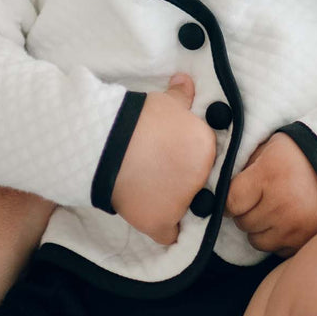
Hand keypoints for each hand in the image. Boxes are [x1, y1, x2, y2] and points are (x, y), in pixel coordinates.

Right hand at [111, 73, 216, 245]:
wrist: (109, 143)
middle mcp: (201, 178)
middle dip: (185, 180)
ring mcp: (182, 203)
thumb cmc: (137, 119)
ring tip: (151, 190)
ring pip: (185, 209)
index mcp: (206, 147)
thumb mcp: (163, 102)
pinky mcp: (161, 223)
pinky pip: (169, 235)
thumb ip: (180, 96)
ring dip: (173, 203)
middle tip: (163, 172)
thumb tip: (185, 80)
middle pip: (199, 185)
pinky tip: (152, 216)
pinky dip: (162, 229)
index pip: (207, 158)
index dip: (191, 158)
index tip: (176, 156)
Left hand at [225, 132, 316, 255]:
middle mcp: (280, 205)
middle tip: (259, 200)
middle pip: (243, 223)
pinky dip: (279, 240)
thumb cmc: (300, 152)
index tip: (237, 196)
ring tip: (273, 211)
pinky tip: (287, 222)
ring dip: (260, 229)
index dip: (229, 200)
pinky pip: (279, 251)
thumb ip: (246, 167)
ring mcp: (295, 226)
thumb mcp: (269, 148)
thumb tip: (222, 185)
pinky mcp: (307, 240)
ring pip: (258, 241)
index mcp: (267, 177)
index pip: (230, 202)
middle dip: (246, 212)